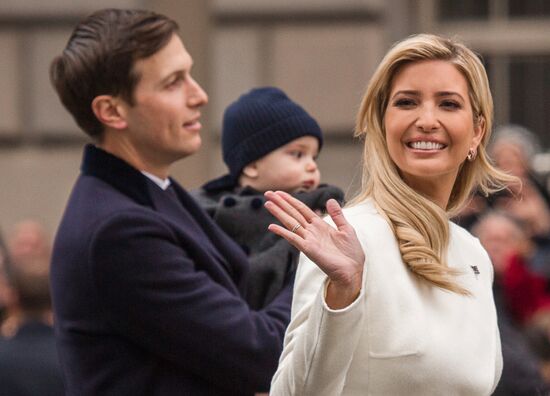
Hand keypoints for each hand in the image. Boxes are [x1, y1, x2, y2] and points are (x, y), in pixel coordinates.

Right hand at [264, 191, 364, 307]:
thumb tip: (330, 199)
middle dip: (281, 203)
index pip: (302, 209)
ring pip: (291, 223)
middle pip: (293, 213)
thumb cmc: (351, 254)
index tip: (279, 193)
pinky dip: (283, 232)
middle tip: (268, 193)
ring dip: (279, 213)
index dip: (290, 200)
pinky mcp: (309, 249)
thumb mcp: (346, 229)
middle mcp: (311, 231)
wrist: (352, 272)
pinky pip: (293, 239)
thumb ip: (337, 215)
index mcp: (320, 225)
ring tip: (267, 204)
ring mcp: (308, 240)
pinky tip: (272, 226)